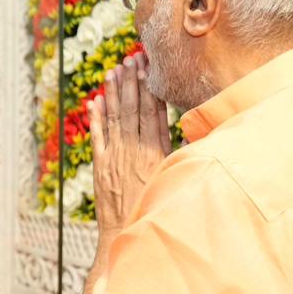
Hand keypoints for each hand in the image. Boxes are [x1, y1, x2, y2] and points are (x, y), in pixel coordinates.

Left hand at [88, 52, 170, 236]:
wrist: (129, 235)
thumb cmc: (158, 209)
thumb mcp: (176, 180)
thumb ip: (185, 153)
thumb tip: (197, 130)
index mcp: (157, 153)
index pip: (153, 112)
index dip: (150, 88)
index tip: (148, 67)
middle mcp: (135, 151)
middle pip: (133, 109)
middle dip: (132, 81)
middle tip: (131, 58)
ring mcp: (115, 158)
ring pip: (115, 118)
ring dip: (114, 92)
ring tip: (114, 70)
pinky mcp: (100, 167)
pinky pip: (97, 137)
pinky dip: (96, 118)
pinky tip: (96, 100)